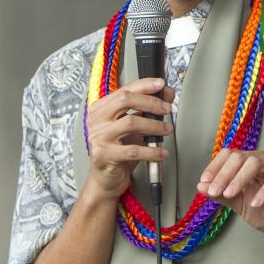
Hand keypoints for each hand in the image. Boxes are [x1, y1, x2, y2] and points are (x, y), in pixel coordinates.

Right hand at [84, 77, 172, 198]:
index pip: (124, 89)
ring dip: (154, 125)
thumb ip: (147, 108)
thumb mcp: (134, 126)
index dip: (145, 85)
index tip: (162, 84)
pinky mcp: (104, 155)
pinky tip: (161, 152)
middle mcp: (97, 120)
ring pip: (131, 123)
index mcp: (101, 109)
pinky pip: (133, 150)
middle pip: (125, 100)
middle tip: (167, 109)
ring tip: (167, 130)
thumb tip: (167, 93)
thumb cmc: (119, 150)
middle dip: (151, 102)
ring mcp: (98, 137)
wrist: (106, 178)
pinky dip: (152, 151)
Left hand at [196, 149, 263, 244]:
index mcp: (250, 163)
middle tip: (215, 191)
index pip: (229, 155)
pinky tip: (256, 203)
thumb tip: (201, 186)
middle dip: (224, 174)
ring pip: (255, 162)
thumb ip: (223, 195)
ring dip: (239, 179)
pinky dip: (263, 190)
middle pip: (239, 156)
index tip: (205, 183)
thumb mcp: (240, 204)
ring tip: (231, 194)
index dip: (215, 167)